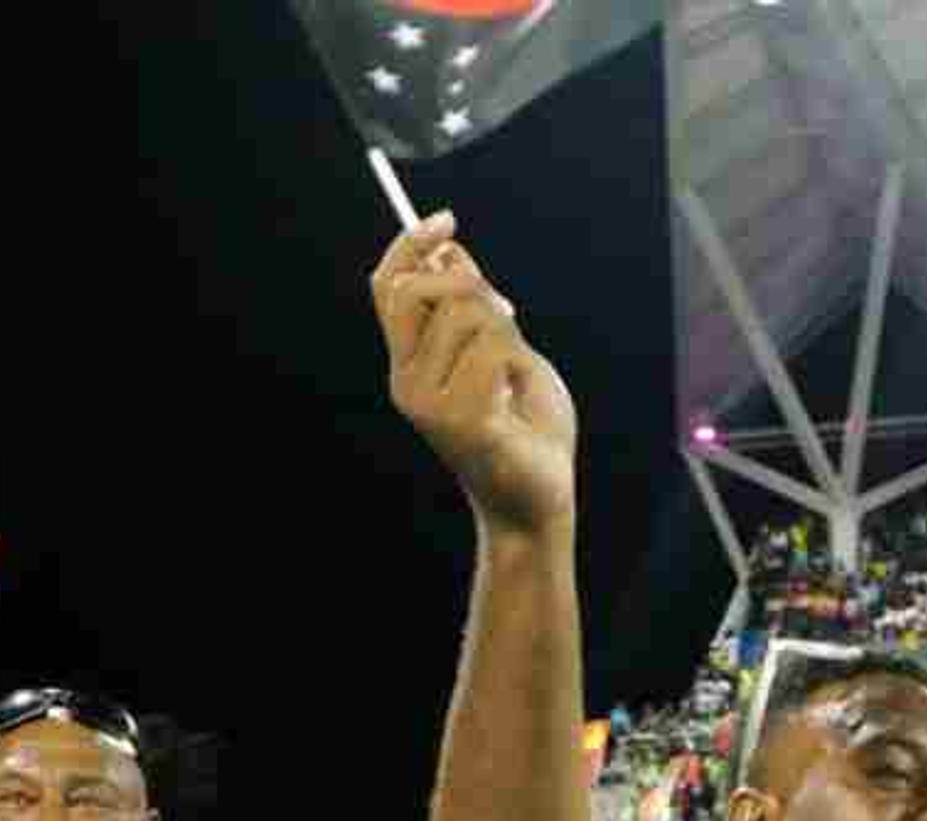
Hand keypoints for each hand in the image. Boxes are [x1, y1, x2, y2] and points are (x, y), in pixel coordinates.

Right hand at [375, 213, 578, 535]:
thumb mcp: (501, 347)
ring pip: (468, 315)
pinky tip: (515, 397)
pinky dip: (518, 362)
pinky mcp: (461, 420)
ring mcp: (429, 404)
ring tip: (514, 372)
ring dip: (506, 332)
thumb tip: (449, 253)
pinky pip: (494, 351)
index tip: (445, 219)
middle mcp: (407, 383)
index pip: (388, 290)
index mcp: (409, 364)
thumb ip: (473, 306)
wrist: (538, 495)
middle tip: (506, 314)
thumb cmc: (524, 424)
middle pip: (419, 290)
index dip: (409, 246)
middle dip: (470, 286)